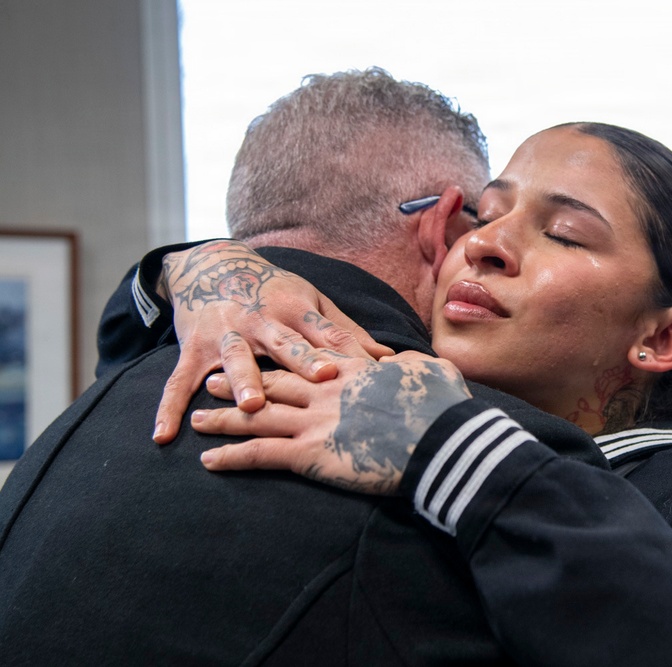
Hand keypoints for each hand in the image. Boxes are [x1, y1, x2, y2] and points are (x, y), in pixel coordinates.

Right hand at [152, 240, 394, 443]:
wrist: (213, 264)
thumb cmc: (274, 290)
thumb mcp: (311, 302)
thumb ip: (345, 333)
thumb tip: (388, 358)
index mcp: (295, 309)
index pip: (326, 334)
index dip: (347, 351)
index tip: (368, 370)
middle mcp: (260, 319)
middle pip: (285, 343)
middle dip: (301, 361)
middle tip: (321, 380)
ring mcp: (225, 333)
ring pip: (235, 358)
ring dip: (242, 380)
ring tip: (250, 405)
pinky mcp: (193, 347)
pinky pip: (179, 380)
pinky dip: (169, 407)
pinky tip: (164, 436)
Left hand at [191, 351, 471, 494]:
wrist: (443, 439)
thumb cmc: (443, 407)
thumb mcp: (429, 372)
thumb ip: (408, 363)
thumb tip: (405, 359)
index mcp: (353, 372)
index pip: (307, 362)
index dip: (280, 357)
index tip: (259, 353)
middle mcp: (325, 391)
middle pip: (271, 383)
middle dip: (239, 381)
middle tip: (210, 380)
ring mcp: (315, 421)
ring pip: (256, 416)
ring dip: (223, 419)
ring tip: (196, 418)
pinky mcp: (310, 453)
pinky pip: (259, 454)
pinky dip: (231, 457)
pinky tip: (208, 462)